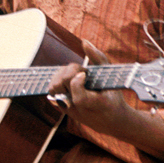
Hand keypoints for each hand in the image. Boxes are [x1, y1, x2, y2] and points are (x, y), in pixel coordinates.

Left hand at [48, 39, 163, 161]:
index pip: (78, 95)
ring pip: (53, 87)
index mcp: (95, 105)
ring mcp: (68, 110)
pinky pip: (51, 91)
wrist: (111, 121)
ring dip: (62, 75)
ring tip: (75, 75)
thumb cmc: (112, 95)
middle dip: (70, 72)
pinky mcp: (62, 108)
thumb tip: (83, 41)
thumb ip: (98, 57)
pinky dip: (58, 80)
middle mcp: (78, 110)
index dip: (78, 79)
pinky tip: (69, 80)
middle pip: (61, 84)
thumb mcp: (111, 75)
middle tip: (83, 73)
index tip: (86, 74)